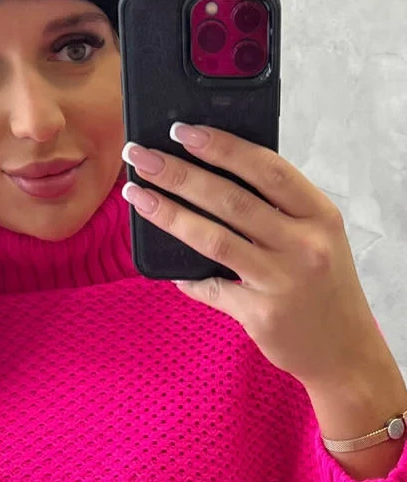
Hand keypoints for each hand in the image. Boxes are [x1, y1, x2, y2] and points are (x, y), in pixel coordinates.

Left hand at [121, 122, 388, 391]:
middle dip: (178, 173)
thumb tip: (210, 173)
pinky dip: (185, 278)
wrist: (345, 350)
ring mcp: (283, 280)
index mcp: (318, 215)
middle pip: (230, 199)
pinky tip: (166, 270)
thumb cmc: (323, 284)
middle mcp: (304, 244)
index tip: (182, 130)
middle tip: (140, 156)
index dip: (222, 146)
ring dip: (168, 213)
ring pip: (214, 238)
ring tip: (136, 193)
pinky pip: (211, 287)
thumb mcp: (317, 236)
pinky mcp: (262, 314)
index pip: (267, 168)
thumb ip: (277, 208)